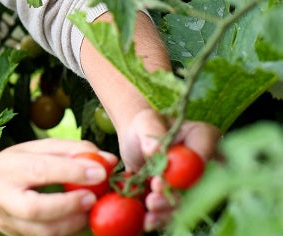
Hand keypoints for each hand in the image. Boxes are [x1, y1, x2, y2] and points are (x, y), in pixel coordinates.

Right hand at [0, 138, 117, 235]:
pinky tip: (79, 219)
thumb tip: (106, 159)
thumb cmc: (12, 165)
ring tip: (90, 208)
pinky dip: (65, 230)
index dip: (71, 170)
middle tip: (93, 197)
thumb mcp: (33, 149)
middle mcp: (4, 196)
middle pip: (36, 207)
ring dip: (72, 222)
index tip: (100, 170)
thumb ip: (69, 150)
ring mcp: (9, 221)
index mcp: (8, 166)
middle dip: (69, 204)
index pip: (40, 168)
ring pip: (42, 231)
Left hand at [117, 108, 220, 230]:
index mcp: (204, 137)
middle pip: (199, 186)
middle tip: (153, 200)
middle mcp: (207, 163)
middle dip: (176, 198)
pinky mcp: (183, 198)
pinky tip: (148, 221)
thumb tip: (154, 152)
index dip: (184, 174)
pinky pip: (177, 211)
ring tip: (149, 211)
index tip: (159, 182)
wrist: (135, 141)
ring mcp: (196, 183)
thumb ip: (151, 134)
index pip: (204, 156)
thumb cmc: (144, 126)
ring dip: (169, 211)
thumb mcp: (145, 122)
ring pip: (188, 203)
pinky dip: (163, 218)